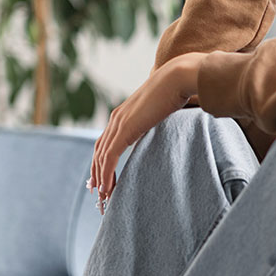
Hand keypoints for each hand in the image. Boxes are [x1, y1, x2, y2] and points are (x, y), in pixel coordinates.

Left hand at [88, 51, 203, 213]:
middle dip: (97, 174)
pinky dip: (106, 174)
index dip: (102, 161)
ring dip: (101, 179)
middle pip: (99, 151)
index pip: (106, 142)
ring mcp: (118, 123)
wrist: (178, 77)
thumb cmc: (177, 90)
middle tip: (98, 194)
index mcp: (123, 114)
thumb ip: (158, 120)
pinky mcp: (124, 130)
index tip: (103, 179)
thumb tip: (167, 126)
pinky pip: (109, 157)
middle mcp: (116, 118)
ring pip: (101, 157)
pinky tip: (107, 188)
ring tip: (103, 198)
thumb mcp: (163, 109)